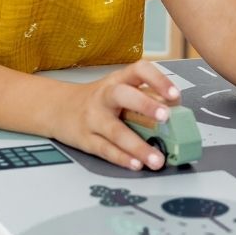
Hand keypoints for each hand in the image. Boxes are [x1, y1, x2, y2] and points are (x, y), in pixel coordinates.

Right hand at [49, 60, 181, 170]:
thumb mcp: (119, 91)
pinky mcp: (85, 139)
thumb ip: (145, 99)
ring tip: (157, 158)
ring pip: (115, 131)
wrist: (57, 107)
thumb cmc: (97, 100)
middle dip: (145, 105)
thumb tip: (178, 116)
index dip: (158, 80)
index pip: (139, 70)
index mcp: (117, 80)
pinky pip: (105, 149)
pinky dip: (122, 158)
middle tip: (165, 117)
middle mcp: (104, 96)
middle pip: (123, 95)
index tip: (174, 95)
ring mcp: (93, 118)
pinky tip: (136, 164)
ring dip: (138, 146)